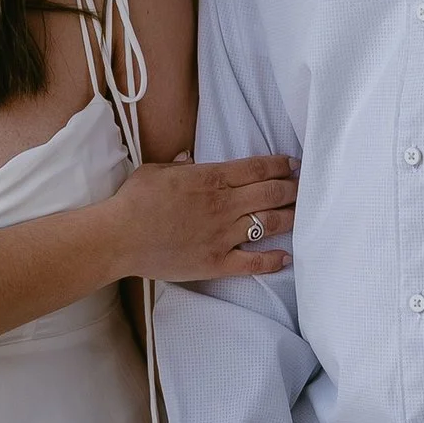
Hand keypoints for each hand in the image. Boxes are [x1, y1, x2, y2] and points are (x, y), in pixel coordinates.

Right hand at [114, 154, 297, 283]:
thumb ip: (179, 165)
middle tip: (304, 187)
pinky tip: (286, 256)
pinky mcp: (217, 263)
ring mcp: (223, 235)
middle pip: (271, 193)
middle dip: (292, 188)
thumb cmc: (133, 202)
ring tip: (303, 214)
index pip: (257, 168)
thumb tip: (191, 159)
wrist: (119, 238)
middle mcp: (224, 205)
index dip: (280, 165)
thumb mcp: (155, 171)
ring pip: (268, 224)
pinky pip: (253, 263)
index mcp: (211, 178)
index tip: (293, 164)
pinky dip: (273, 260)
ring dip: (290, 217)